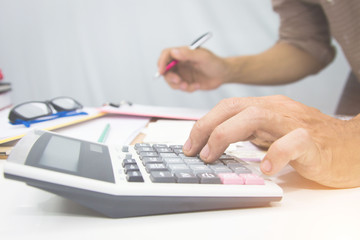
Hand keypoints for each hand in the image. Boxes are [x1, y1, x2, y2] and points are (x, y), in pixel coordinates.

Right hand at [157, 47, 227, 91]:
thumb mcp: (203, 57)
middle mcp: (180, 62)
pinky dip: (187, 89)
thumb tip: (174, 52)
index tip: (161, 71)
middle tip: (179, 81)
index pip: (166, 55)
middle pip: (166, 69)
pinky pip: (180, 87)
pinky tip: (197, 85)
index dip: (161, 62)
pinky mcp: (186, 81)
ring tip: (190, 85)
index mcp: (183, 53)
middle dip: (170, 77)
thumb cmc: (216, 63)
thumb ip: (188, 54)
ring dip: (179, 85)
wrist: (224, 75)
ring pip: (171, 81)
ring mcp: (182, 72)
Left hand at [182, 95, 359, 187]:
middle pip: (235, 107)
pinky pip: (292, 142)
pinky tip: (265, 168)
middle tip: (194, 152)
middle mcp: (278, 109)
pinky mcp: (313, 141)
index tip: (191, 144)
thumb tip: (216, 143)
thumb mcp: (272, 131)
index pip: (228, 106)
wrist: (351, 145)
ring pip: (257, 117)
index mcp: (266, 107)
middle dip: (207, 128)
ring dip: (226, 136)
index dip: (204, 123)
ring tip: (213, 156)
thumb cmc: (309, 141)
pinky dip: (275, 154)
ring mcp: (294, 123)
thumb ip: (250, 132)